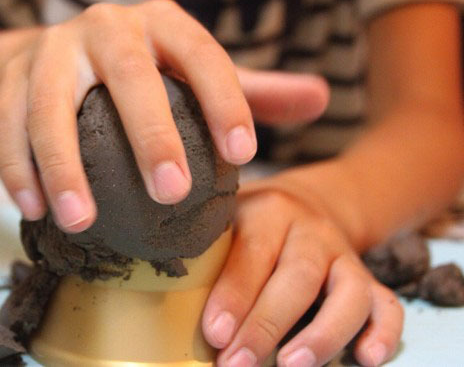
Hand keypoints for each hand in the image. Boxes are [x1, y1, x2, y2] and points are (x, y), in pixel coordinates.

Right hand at [0, 0, 327, 231]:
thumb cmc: (145, 72)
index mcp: (160, 23)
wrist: (63, 49)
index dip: (226, 100)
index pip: (202, 54)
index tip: (244, 156)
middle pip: (126, 74)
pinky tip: (34, 209)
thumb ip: (252, 90)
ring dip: (63, 163)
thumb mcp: (195, 72)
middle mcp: (105, 27)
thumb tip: (321, 99)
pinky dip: (16, 166)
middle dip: (148, 133)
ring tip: (82, 219)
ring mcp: (51, 49)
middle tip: (170, 194)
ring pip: (50, 103)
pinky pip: (5, 122)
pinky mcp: (9, 75)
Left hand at [202, 186, 403, 366]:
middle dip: (267, 325)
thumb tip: (167, 303)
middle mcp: (311, 232)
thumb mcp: (227, 221)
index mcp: (268, 212)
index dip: (234, 294)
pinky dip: (383, 332)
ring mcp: (343, 256)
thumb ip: (208, 252)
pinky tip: (366, 358)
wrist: (305, 204)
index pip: (253, 251)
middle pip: (297, 276)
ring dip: (323, 334)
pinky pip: (387, 304)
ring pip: (348, 292)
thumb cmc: (251, 224)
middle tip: (237, 364)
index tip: (215, 333)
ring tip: (292, 366)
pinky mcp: (368, 279)